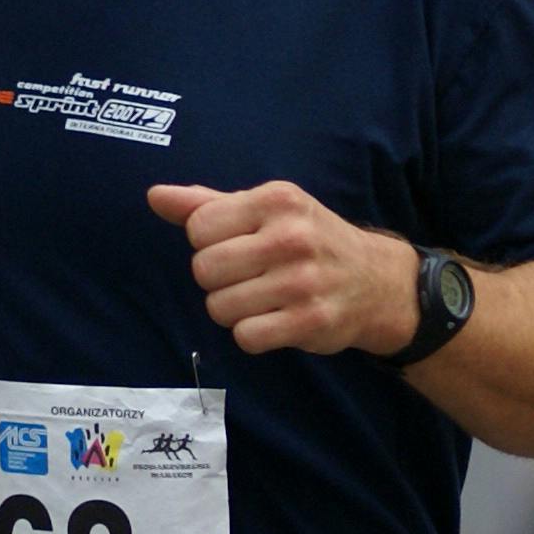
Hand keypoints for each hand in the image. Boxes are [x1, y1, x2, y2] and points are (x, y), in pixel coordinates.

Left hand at [148, 181, 419, 356]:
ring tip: (265, 299)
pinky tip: (276, 321)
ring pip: (220, 307)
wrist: (378, 281)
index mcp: (278, 200)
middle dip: (218, 279)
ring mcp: (303, 281)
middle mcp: (292, 236)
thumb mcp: (267, 211)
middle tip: (251, 276)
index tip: (240, 244)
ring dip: (235, 310)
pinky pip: (245, 337)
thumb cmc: (310, 241)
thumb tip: (155, 196)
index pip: (199, 226)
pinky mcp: (310, 321)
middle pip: (204, 269)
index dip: (210, 242)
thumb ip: (208, 204)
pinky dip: (254, 335)